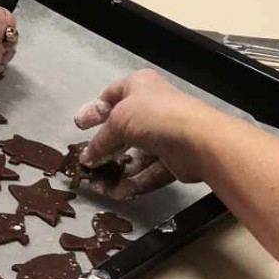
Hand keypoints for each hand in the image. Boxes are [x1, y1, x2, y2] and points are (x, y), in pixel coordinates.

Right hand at [72, 69, 217, 196]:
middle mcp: (154, 107)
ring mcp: (166, 134)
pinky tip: (118, 192)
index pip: (111, 95)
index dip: (95, 111)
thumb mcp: (117, 121)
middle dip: (105, 147)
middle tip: (88, 162)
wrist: (198, 139)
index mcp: (140, 86)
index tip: (80, 126)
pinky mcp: (175, 159)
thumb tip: (87, 157)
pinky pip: (150, 171)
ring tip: (99, 184)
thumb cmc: (154, 116)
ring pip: (137, 154)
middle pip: (124, 129)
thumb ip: (100, 141)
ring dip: (118, 170)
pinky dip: (135, 182)